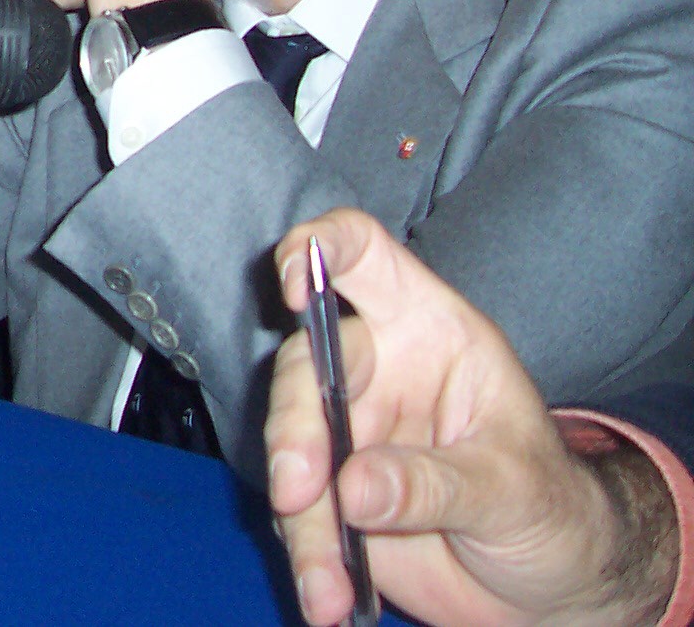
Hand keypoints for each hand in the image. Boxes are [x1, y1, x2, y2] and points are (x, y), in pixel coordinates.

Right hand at [266, 208, 677, 626]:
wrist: (546, 589)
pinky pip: (297, 515)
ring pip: (290, 450)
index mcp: (428, 331)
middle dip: (295, 432)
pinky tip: (326, 600)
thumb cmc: (551, 507)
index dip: (321, 250)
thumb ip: (436, 482)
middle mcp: (374, 371)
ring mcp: (346, 432)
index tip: (296, 289)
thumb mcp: (515, 489)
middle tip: (301, 495)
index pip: (363, 255)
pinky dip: (306, 560)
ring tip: (326, 585)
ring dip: (301, 519)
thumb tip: (355, 485)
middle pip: (306, 367)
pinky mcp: (327, 493)